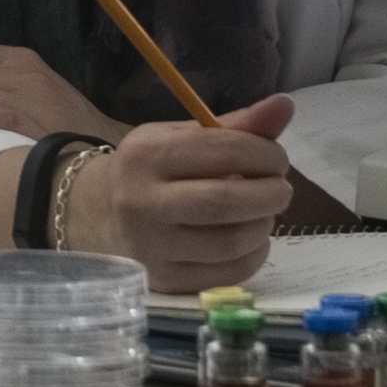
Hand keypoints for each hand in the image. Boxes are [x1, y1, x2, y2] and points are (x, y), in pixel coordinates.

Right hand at [57, 97, 300, 301]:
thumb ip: (236, 127)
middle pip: (225, 202)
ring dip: (263, 225)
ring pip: (230, 243)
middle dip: (270, 194)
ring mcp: (149, 247)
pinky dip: (253, 255)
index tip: (276, 159)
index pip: (222, 151)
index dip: (265, 154)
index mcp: (146, 154)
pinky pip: (227, 274)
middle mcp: (140, 202)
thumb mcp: (183, 138)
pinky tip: (248, 240)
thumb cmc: (155, 170)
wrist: (101, 214)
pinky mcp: (163, 281)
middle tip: (280, 189)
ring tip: (262, 213)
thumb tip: (285, 106)